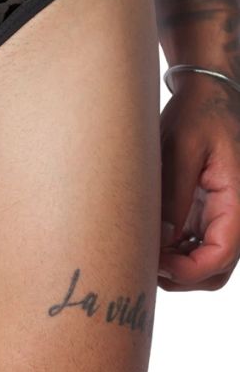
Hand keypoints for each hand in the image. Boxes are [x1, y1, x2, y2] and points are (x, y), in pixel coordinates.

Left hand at [158, 71, 239, 290]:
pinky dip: (177, 250)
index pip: (221, 255)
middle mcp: (236, 213)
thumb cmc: (197, 116)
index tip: (155, 264)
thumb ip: (174, 196)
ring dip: (178, 266)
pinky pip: (198, 242)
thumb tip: (161, 239)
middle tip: (142, 263)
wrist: (206, 95)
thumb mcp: (181, 149)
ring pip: (207, 260)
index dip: (188, 269)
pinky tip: (150, 240)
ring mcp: (223, 213)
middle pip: (215, 268)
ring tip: (142, 254)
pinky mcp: (209, 208)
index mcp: (238, 201)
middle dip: (181, 276)